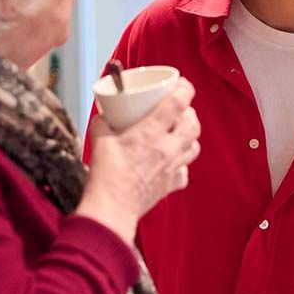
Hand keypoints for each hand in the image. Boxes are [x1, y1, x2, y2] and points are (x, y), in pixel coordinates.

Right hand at [78, 78, 200, 244]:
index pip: (178, 103)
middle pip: (193, 123)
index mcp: (151, 132)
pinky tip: (171, 162)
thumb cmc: (106, 175)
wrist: (112, 209)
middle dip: (189, 113)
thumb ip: (103, 123)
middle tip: (178, 110)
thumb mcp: (99, 140)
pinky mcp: (171, 184)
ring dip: (189, 136)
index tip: (181, 84)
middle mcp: (168, 148)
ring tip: (177, 133)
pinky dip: (182, 164)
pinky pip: (185, 171)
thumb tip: (105, 116)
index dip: (184, 89)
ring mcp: (173, 167)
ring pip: (195, 146)